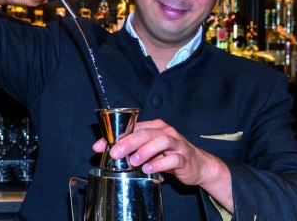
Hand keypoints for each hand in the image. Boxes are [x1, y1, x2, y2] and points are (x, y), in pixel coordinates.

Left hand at [91, 119, 226, 186]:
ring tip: (133, 162)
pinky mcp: (184, 157)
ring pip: (160, 141)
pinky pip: (172, 159)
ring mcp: (176, 144)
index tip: (98, 147)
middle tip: (115, 153)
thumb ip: (132, 148)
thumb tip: (107, 151)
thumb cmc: (169, 155)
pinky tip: (149, 169)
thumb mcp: (149, 149)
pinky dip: (159, 164)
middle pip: (145, 133)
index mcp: (154, 127)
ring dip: (144, 152)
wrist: (197, 165)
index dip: (114, 137)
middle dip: (127, 143)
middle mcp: (165, 132)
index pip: (131, 128)